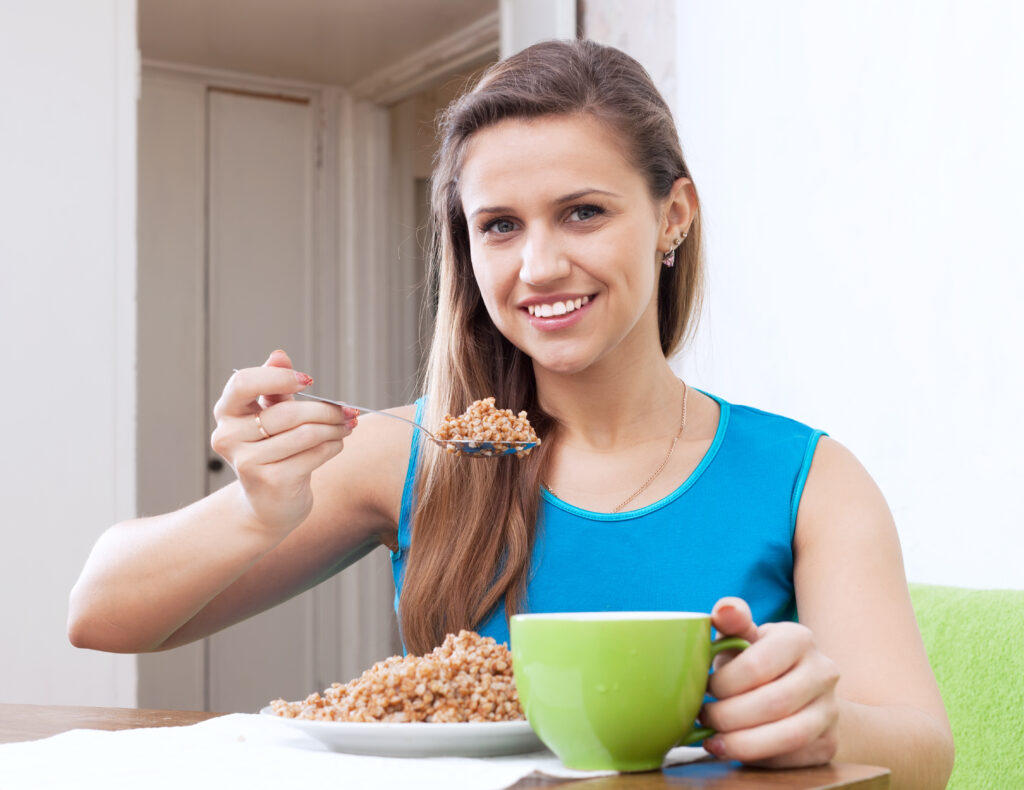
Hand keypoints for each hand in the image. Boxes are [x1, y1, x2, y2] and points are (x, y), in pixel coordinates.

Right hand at [210, 349, 357, 533]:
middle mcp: (228, 437)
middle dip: (325, 409)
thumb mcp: (271, 415)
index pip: (243, 383)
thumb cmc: (272, 450)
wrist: (268, 504)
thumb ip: (274, 386)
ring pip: (305, 434)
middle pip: (286, 412)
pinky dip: (333, 446)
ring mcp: (247, 462)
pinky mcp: (271, 481)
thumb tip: (279, 355)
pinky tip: (337, 444)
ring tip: (348, 425)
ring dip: (334, 428)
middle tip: (348, 409)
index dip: (278, 378)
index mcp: (226, 412)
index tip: (309, 380)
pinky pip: (314, 454)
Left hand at [700, 597, 840, 767]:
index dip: (723, 683)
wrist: (799, 690)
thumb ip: (731, 621)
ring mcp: (831, 709)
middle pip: (772, 703)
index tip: (705, 689)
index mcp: (799, 638)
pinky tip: (734, 750)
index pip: (757, 665)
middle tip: (703, 717)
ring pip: (787, 735)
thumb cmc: (757, 660)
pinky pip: (792, 758)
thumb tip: (725, 609)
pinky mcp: (829, 743)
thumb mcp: (744, 637)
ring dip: (741, 743)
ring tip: (713, 740)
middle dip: (728, 715)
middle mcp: (824, 672)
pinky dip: (758, 758)